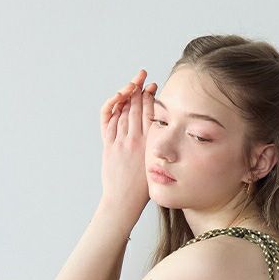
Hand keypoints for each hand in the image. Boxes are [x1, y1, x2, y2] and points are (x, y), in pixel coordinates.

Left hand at [100, 69, 156, 223]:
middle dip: (139, 89)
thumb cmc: (142, 191)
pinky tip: (116, 99)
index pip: (152, 112)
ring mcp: (121, 142)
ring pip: (123, 111)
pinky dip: (111, 107)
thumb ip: (162, 150)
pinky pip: (108, 120)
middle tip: (141, 77)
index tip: (152, 87)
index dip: (151, 96)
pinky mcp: (108, 146)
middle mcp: (136, 140)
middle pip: (137, 107)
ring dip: (127, 95)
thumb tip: (170, 140)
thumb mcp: (159, 166)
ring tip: (131, 84)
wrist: (123, 203)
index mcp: (151, 144)